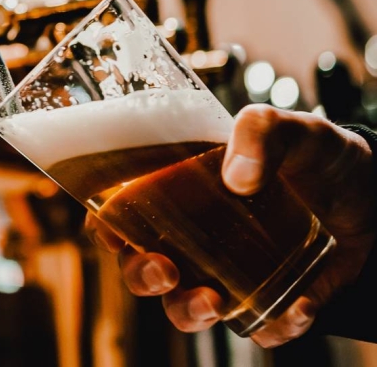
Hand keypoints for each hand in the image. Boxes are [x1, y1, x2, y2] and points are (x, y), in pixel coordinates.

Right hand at [85, 104, 375, 346]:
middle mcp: (194, 233)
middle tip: (163, 269)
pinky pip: (256, 327)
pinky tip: (298, 305)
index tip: (109, 231)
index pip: (122, 209)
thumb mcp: (289, 127)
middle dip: (141, 276)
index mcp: (180, 187)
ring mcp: (228, 270)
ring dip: (187, 312)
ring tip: (214, 302)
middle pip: (140, 265)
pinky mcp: (269, 299)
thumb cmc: (315, 153)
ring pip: (184, 306)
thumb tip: (237, 179)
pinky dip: (272, 326)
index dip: (105, 225)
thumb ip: (260, 131)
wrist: (372, 194)